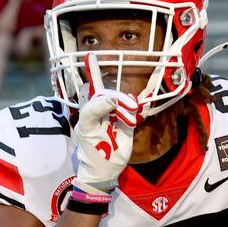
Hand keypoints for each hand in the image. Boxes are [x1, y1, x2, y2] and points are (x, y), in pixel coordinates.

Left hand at [74, 53, 138, 190]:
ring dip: (126, 105)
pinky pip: (133, 110)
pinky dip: (136, 106)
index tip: (92, 56)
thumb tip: (112, 96)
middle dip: (117, 97)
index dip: (94, 71)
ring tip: (126, 119)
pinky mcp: (128, 124)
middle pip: (111, 93)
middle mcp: (104, 109)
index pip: (93, 87)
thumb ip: (95, 109)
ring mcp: (117, 116)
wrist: (103, 171)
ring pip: (124, 101)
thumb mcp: (87, 128)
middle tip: (120, 112)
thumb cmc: (90, 149)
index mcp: (90, 109)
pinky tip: (140, 104)